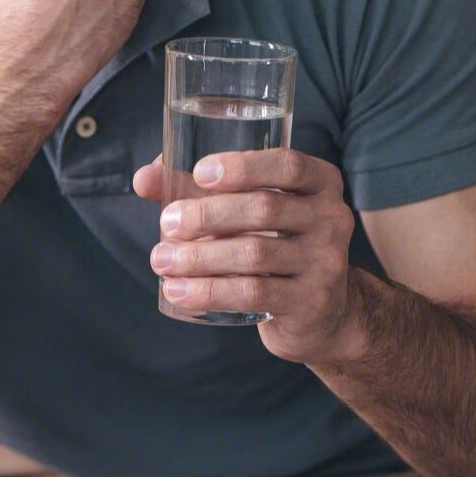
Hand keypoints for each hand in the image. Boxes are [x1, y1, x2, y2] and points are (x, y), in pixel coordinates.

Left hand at [134, 148, 362, 365]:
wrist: (323, 312)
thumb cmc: (276, 244)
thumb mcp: (250, 211)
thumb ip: (201, 191)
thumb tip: (143, 178)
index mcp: (320, 183)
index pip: (287, 165)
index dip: (243, 166)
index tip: (199, 173)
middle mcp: (332, 218)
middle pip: (265, 208)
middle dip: (207, 215)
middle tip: (166, 223)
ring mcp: (326, 263)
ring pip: (255, 254)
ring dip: (199, 257)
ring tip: (161, 260)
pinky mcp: (311, 303)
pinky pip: (254, 294)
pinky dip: (209, 292)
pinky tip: (178, 292)